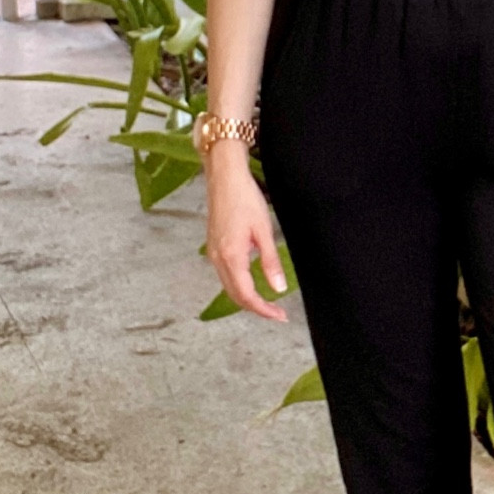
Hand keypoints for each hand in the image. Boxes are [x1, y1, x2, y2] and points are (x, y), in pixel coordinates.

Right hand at [206, 154, 288, 322]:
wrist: (224, 177)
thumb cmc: (244, 198)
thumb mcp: (264, 230)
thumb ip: (270, 261)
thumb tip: (278, 288)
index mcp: (231, 256)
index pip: (247, 295)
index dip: (263, 310)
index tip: (280, 316)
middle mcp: (217, 258)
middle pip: (235, 296)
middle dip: (256, 308)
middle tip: (278, 313)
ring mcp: (213, 253)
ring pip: (229, 286)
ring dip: (247, 298)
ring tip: (268, 302)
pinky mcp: (213, 246)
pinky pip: (225, 274)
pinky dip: (239, 285)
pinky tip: (253, 282)